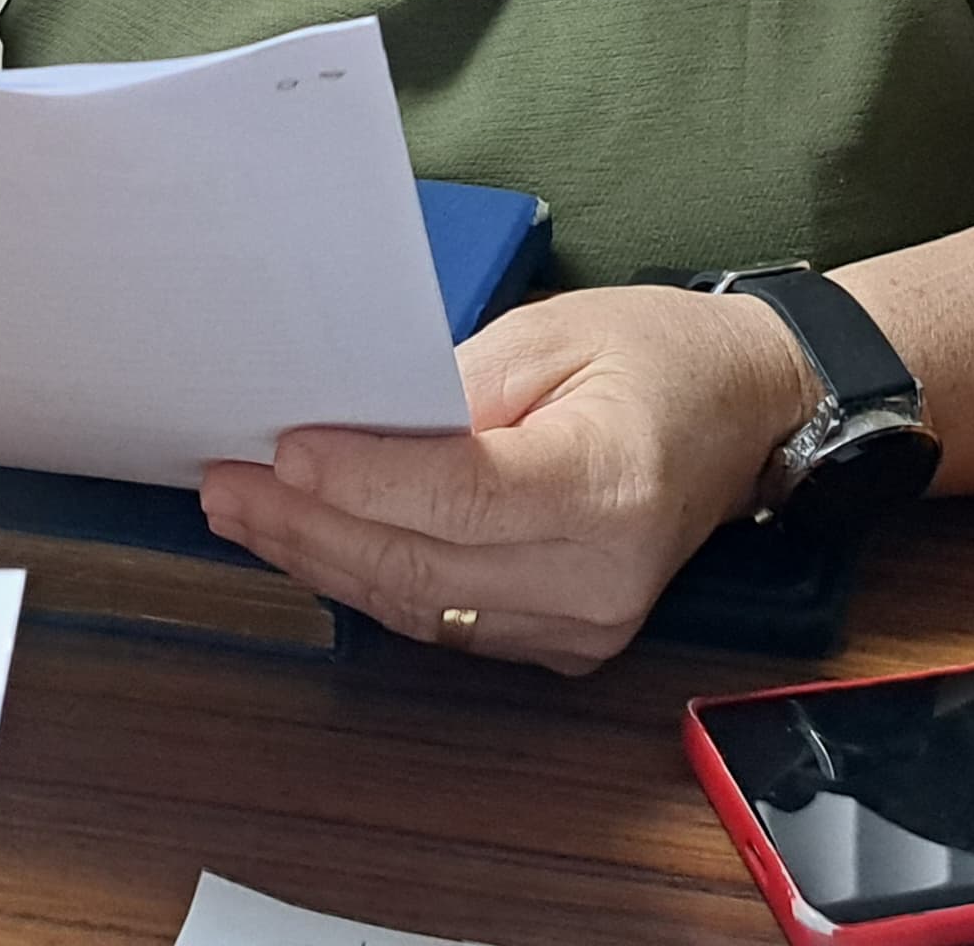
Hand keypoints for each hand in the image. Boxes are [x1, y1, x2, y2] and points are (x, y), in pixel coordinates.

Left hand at [197, 284, 813, 672]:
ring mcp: (585, 623)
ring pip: (421, 607)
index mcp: (609, 485)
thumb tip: (350, 423)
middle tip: (228, 485)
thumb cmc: (659, 357)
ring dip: (323, 559)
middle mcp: (601, 576)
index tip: (281, 450)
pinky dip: (373, 582)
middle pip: (423, 565)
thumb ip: (452, 385)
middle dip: (309, 526)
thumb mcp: (551, 332)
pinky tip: (316, 543)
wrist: (746, 411)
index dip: (361, 478)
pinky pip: (446, 621)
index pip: (459, 494)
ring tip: (246, 512)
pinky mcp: (566, 641)